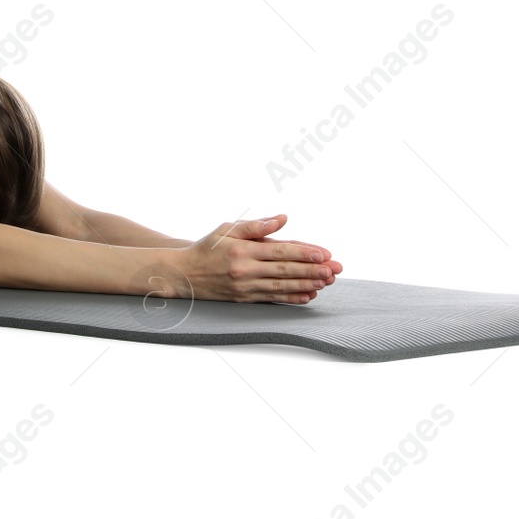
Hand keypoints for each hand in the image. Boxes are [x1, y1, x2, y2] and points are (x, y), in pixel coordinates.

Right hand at [177, 215, 339, 302]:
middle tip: (335, 270)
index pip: (280, 251)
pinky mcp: (244, 299)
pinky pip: (273, 299)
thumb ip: (256, 225)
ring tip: (327, 282)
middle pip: (286, 270)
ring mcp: (245, 287)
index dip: (304, 252)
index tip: (324, 254)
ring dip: (307, 284)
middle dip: (313, 270)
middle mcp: (245, 270)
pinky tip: (308, 295)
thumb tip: (282, 219)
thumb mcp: (227, 229)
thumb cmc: (207, 248)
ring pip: (282, 286)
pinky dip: (292, 298)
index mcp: (243, 249)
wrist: (184, 274)